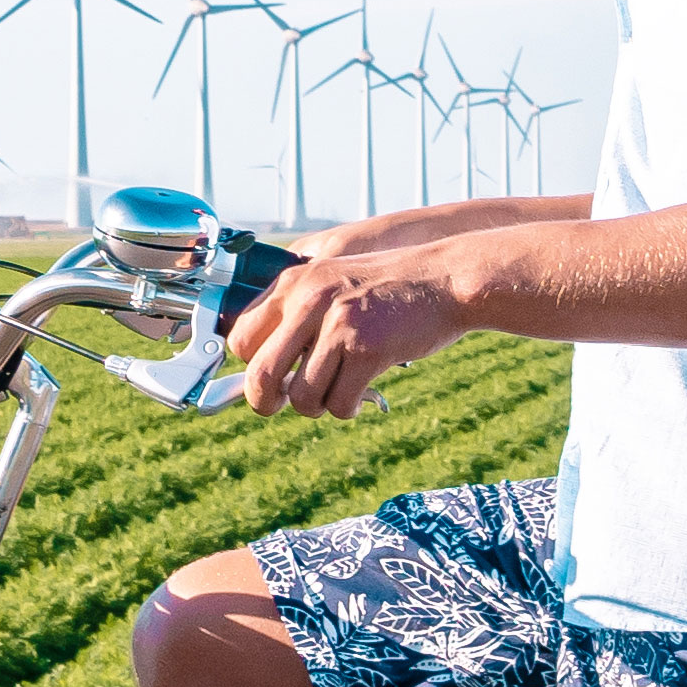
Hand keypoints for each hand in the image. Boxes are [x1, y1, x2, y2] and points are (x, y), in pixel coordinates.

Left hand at [225, 241, 471, 419]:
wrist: (446, 278)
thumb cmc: (390, 288)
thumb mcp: (334, 283)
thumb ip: (297, 314)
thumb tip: (263, 370)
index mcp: (294, 282)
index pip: (239, 336)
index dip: (249, 366)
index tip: (268, 378)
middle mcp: (309, 299)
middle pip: (260, 374)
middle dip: (264, 402)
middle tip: (279, 405)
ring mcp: (339, 324)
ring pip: (301, 397)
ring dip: (316, 407)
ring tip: (336, 393)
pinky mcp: (367, 348)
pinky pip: (339, 402)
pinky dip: (347, 408)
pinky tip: (361, 393)